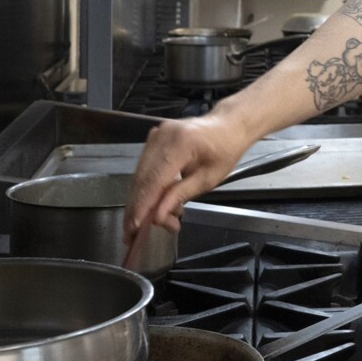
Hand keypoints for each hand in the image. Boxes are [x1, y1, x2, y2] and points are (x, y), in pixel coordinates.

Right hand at [122, 113, 252, 262]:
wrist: (228, 126)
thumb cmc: (224, 151)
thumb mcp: (208, 179)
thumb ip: (179, 195)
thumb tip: (157, 217)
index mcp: (180, 144)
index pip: (154, 179)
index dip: (142, 205)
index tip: (134, 227)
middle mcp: (162, 137)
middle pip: (142, 179)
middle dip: (138, 208)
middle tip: (135, 234)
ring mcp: (155, 136)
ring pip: (139, 175)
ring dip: (143, 201)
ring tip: (157, 220)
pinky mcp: (153, 140)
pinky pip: (144, 168)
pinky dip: (147, 188)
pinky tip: (155, 204)